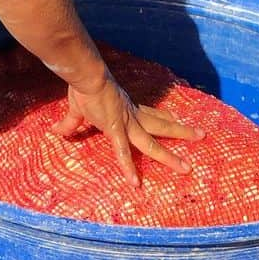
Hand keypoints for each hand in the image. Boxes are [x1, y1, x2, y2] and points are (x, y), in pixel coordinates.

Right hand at [51, 72, 201, 187]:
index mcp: (127, 109)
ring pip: (152, 143)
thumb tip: (56, 131)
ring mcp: (127, 124)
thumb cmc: (85, 87)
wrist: (87, 76)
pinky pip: (123, 152)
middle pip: (161, 125)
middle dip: (181, 131)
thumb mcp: (78, 109)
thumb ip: (71, 123)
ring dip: (170, 155)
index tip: (179, 120)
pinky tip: (135, 183)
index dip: (165, 118)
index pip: (151, 114)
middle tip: (201, 135)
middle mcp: (133, 116)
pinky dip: (128, 168)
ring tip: (187, 167)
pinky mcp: (116, 130)